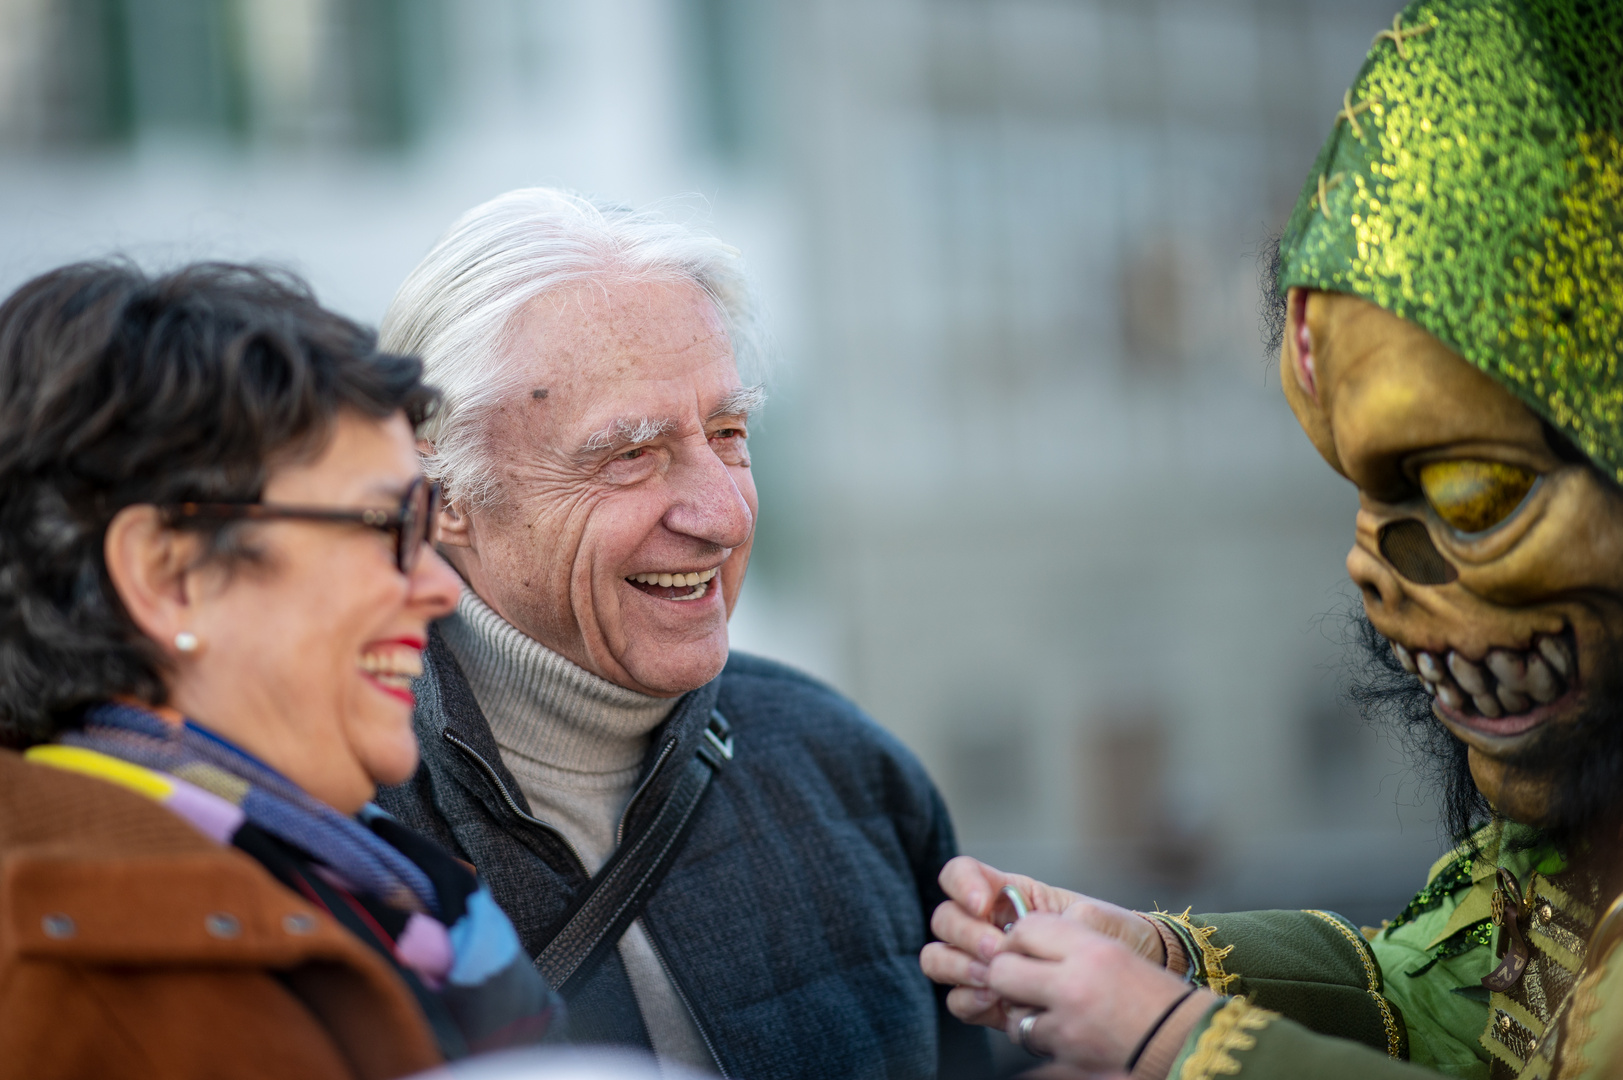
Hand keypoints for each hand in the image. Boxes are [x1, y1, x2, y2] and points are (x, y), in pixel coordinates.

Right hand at [919, 857, 1165, 1028]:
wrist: (1119, 983)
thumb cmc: (1106, 939)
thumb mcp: (1095, 918)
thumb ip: (1068, 919)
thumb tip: (1045, 930)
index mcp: (1005, 893)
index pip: (960, 873)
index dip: (962, 883)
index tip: (984, 903)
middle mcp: (984, 925)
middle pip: (944, 918)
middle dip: (968, 934)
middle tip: (998, 951)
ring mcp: (979, 963)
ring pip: (937, 957)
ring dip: (959, 967)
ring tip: (994, 979)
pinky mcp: (984, 999)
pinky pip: (955, 1000)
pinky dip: (969, 1000)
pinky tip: (996, 1001)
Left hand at [991, 914, 1191, 1070]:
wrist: (1184, 1042)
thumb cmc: (1155, 996)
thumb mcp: (1114, 951)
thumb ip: (1069, 943)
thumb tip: (1022, 939)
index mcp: (1091, 950)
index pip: (1026, 928)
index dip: (1019, 937)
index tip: (1024, 945)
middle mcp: (1074, 985)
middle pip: (1003, 970)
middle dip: (1005, 973)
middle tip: (1019, 977)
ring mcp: (1068, 1026)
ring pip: (1013, 1014)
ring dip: (1023, 1012)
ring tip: (1046, 1010)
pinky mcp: (1067, 1058)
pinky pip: (1031, 1042)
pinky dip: (1040, 1038)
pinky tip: (1059, 1032)